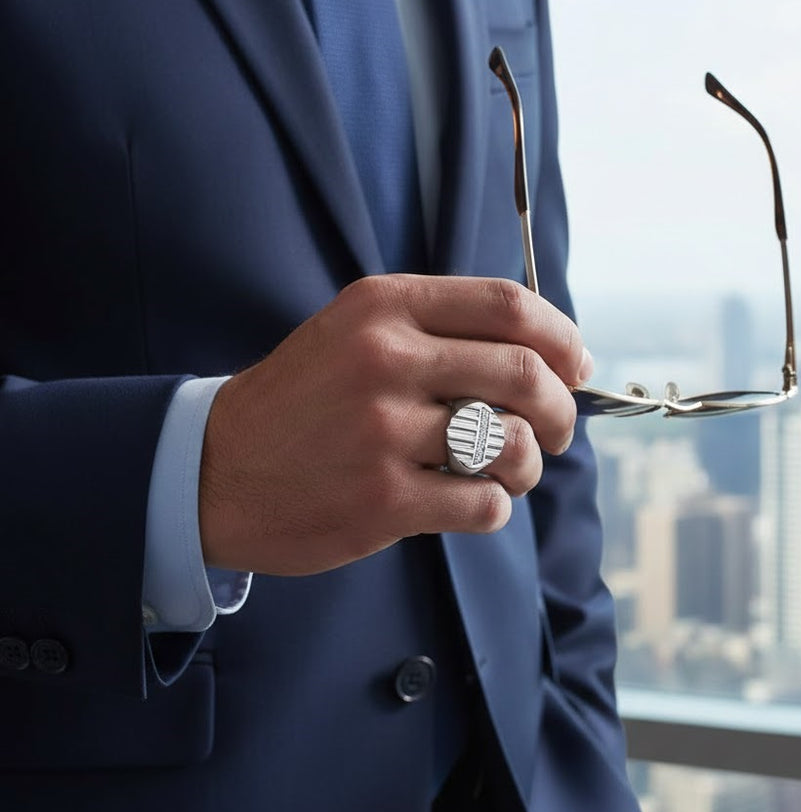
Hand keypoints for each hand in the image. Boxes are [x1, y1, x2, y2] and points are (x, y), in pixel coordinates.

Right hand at [199, 275, 591, 574]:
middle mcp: (385, 359)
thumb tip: (551, 360)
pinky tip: (469, 502)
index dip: (562, 337)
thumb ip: (440, 333)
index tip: (576, 365)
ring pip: (512, 443)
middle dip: (561, 409)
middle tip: (555, 430)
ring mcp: (383, 430)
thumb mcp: (356, 334)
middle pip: (525, 373)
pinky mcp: (382, 498)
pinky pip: (484, 503)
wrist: (213, 468)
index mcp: (384, 307)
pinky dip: (494, 506)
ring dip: (528, 465)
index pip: (509, 304)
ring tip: (507, 471)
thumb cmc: (305, 401)